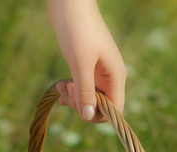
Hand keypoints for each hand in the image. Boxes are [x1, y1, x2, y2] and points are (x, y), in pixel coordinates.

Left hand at [47, 0, 125, 122]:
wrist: (69, 4)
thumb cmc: (77, 30)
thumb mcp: (80, 64)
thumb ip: (85, 92)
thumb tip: (89, 116)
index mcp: (115, 76)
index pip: (114, 110)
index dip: (96, 115)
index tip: (78, 104)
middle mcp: (110, 76)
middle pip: (100, 106)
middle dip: (81, 105)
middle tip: (66, 91)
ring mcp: (99, 72)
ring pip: (89, 98)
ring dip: (74, 98)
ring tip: (60, 86)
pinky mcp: (88, 67)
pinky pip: (82, 88)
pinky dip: (71, 90)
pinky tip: (61, 86)